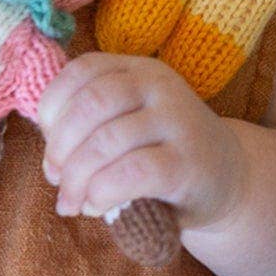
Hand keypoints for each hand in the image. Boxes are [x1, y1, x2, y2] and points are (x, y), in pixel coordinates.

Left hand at [36, 53, 244, 231]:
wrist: (228, 179)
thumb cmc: (161, 153)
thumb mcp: (128, 124)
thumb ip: (91, 125)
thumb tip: (50, 157)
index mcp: (137, 69)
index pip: (82, 70)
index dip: (53, 106)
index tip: (48, 141)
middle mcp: (159, 86)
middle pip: (91, 103)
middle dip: (60, 145)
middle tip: (54, 178)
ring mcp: (178, 121)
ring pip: (107, 140)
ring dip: (76, 177)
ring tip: (71, 201)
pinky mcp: (188, 163)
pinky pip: (132, 172)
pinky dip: (102, 192)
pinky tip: (96, 206)